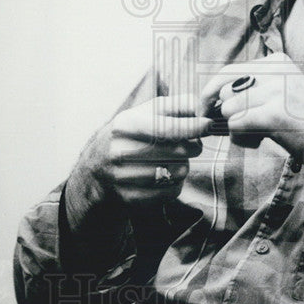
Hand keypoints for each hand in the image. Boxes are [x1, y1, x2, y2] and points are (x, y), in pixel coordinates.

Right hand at [64, 94, 211, 232]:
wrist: (95, 170)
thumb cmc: (127, 137)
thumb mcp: (142, 114)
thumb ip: (171, 106)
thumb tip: (198, 104)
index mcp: (124, 124)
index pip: (167, 128)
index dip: (193, 127)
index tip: (208, 125)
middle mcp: (120, 150)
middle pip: (176, 152)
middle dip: (193, 147)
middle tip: (193, 146)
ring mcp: (122, 177)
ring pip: (176, 173)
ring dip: (184, 166)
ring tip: (177, 161)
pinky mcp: (129, 198)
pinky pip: (170, 192)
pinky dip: (176, 184)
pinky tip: (169, 177)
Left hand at [198, 52, 303, 171]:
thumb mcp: (286, 93)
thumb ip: (256, 89)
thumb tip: (214, 100)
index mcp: (277, 62)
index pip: (229, 70)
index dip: (212, 91)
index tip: (207, 108)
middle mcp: (276, 71)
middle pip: (224, 87)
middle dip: (215, 108)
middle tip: (215, 124)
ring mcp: (276, 91)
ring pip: (229, 109)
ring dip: (236, 127)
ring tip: (256, 135)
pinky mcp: (274, 114)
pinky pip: (236, 125)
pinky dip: (242, 138)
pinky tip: (259, 141)